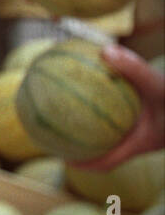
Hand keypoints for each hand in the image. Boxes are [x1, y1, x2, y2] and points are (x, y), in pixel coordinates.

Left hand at [70, 45, 164, 170]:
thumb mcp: (159, 84)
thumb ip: (134, 69)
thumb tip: (104, 50)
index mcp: (142, 142)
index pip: (109, 162)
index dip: (85, 164)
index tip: (62, 159)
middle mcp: (144, 141)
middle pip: (109, 153)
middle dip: (85, 150)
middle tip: (59, 141)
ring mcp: (149, 132)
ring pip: (117, 139)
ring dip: (96, 133)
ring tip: (70, 122)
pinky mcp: (153, 121)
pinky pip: (125, 122)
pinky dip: (110, 113)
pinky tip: (97, 97)